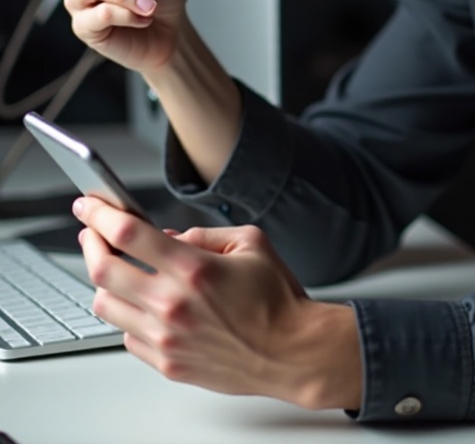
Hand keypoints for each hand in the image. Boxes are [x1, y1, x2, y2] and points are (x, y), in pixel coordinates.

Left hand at [73, 197, 363, 409]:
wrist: (291, 351)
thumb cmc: (277, 298)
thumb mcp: (251, 243)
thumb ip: (205, 234)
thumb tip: (167, 237)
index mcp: (194, 268)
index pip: (128, 233)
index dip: (100, 214)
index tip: (89, 204)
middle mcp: (172, 304)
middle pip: (103, 269)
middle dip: (90, 243)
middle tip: (92, 233)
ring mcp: (165, 338)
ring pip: (105, 305)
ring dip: (105, 281)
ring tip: (118, 269)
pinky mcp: (166, 363)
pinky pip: (126, 335)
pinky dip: (128, 315)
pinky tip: (144, 305)